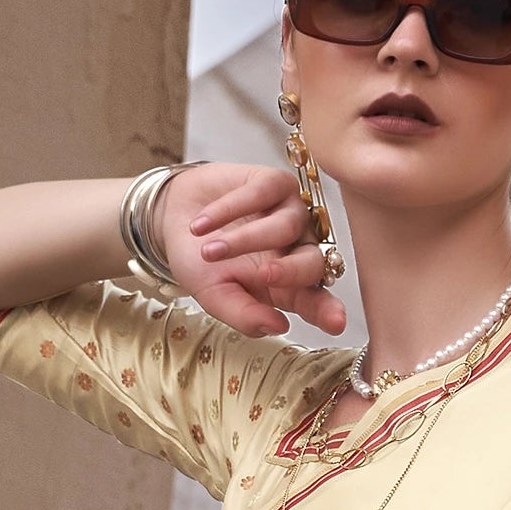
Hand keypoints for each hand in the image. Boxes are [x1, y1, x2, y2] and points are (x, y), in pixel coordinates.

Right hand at [164, 164, 347, 337]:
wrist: (175, 221)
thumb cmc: (202, 263)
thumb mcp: (216, 297)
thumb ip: (245, 315)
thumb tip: (278, 326)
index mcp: (290, 287)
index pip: (317, 301)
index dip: (327, 311)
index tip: (335, 322)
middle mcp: (298, 249)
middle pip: (312, 262)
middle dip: (290, 272)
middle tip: (265, 275)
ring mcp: (290, 214)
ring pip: (286, 227)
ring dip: (244, 241)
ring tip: (209, 252)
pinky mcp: (274, 183)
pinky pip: (263, 193)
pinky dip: (230, 209)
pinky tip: (204, 224)